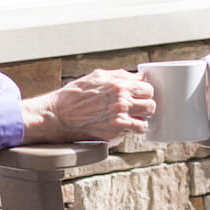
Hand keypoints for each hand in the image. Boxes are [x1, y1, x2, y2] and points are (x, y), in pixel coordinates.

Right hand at [20, 69, 155, 143]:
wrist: (58, 115)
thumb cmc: (74, 95)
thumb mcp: (97, 76)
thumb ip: (120, 75)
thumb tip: (138, 77)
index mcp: (118, 85)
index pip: (148, 88)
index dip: (145, 91)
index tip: (140, 94)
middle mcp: (121, 102)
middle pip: (151, 104)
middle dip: (146, 105)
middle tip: (138, 106)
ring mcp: (119, 119)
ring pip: (146, 120)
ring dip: (141, 119)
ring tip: (133, 117)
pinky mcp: (115, 133)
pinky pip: (135, 132)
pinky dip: (133, 130)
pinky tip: (126, 126)